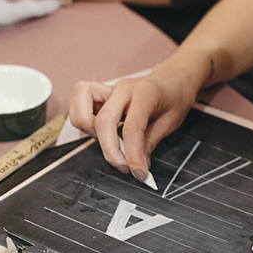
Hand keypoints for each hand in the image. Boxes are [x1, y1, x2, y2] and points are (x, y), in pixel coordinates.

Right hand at [69, 64, 205, 184]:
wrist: (172, 79)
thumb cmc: (173, 98)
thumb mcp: (170, 122)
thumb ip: (149, 143)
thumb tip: (138, 167)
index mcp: (145, 93)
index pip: (131, 129)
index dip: (132, 156)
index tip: (139, 174)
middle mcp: (123, 88)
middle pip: (103, 122)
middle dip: (110, 151)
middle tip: (124, 167)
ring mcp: (109, 89)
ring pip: (81, 109)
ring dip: (89, 132)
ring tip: (108, 142)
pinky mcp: (100, 93)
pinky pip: (78, 103)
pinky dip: (82, 120)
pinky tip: (100, 131)